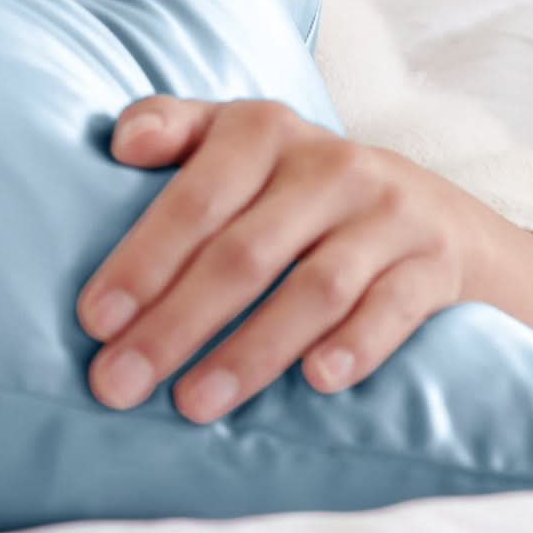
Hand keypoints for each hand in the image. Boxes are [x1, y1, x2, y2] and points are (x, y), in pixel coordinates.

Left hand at [76, 97, 496, 421]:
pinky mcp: (435, 263)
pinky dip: (354, 345)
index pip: (193, 199)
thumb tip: (122, 142)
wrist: (437, 211)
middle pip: (243, 254)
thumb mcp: (239, 139)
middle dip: (174, 324)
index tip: (94, 320)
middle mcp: (329, 165)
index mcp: (263, 129)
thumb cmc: (300, 182)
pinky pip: (393, 308)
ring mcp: (388, 214)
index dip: (142, 260)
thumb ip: (175, 128)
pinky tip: (316, 382)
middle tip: (120, 383)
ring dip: (250, 352)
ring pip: (313, 290)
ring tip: (193, 404)